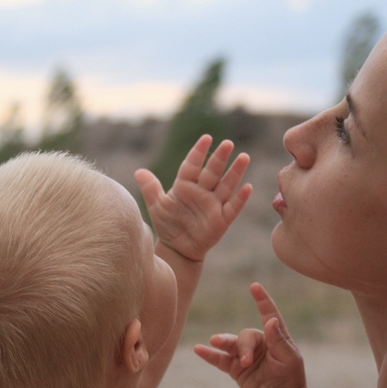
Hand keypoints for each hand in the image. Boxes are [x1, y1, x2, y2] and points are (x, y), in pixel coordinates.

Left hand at [134, 135, 251, 261]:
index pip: (193, 165)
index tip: (206, 138)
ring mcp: (213, 205)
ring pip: (226, 185)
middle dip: (220, 158)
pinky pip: (233, 207)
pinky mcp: (222, 220)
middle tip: (227, 143)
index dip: (199, 152)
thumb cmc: (168, 224)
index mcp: (185, 185)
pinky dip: (240, 198)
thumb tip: (139, 171)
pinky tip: (247, 187)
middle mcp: (202, 192)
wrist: (177, 248)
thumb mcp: (157, 206)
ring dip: (235, 172)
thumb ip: (150, 188)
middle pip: (212, 172)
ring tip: (244, 157)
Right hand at [194, 283, 305, 387]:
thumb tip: (271, 320)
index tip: (254, 286)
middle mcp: (259, 343)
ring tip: (214, 341)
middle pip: (245, 336)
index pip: (268, 314)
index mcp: (275, 337)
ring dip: (223, 343)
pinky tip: (198, 349)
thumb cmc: (290, 377)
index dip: (262, 300)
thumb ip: (278, 339)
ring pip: (230, 344)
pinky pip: (220, 359)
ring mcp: (246, 355)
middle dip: (244, 347)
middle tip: (246, 362)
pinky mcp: (236, 368)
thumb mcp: (289, 358)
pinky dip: (209, 354)